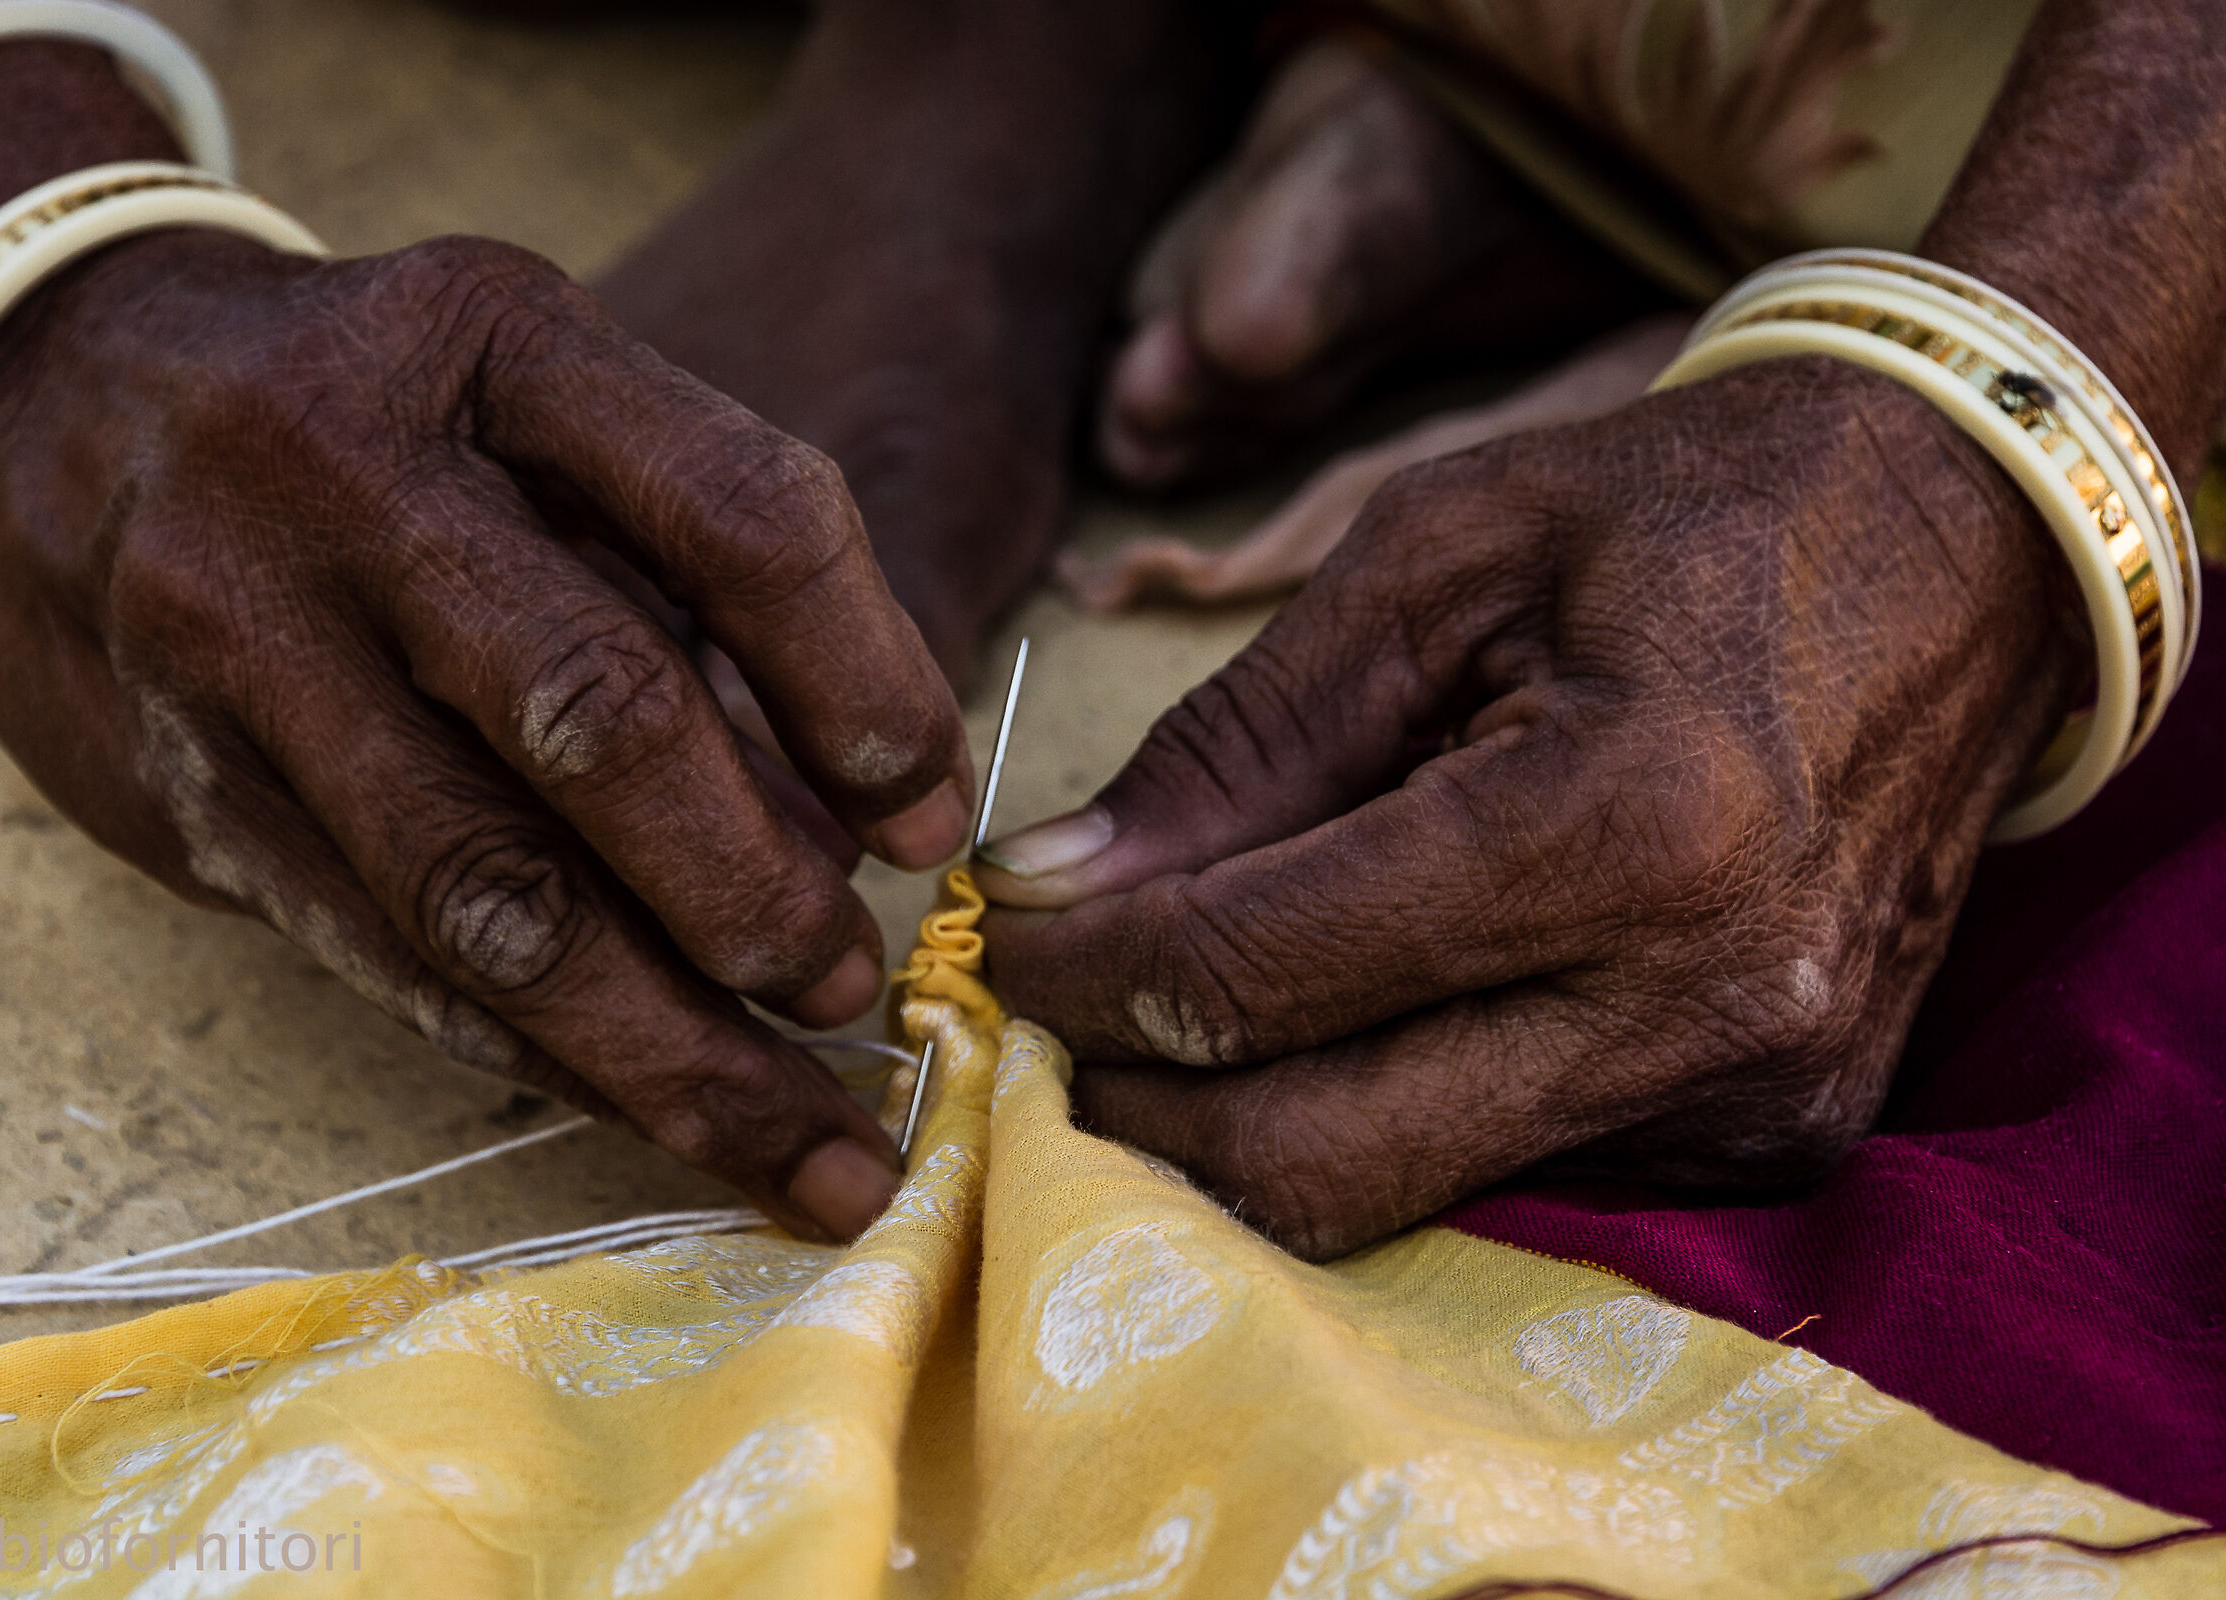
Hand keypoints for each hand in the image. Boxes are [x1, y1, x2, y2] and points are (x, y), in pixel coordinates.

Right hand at [0, 230, 972, 1238]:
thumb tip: (874, 824)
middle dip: (755, 892)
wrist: (56, 413)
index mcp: (496, 338)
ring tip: (797, 1123)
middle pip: (600, 718)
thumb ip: (707, 588)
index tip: (932, 818)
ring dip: (665, 1041)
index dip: (868, 687)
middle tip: (851, 985)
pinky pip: (387, 959)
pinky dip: (542, 1054)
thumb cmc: (388, 425)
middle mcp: (348, 478)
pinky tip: (650, 1105)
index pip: (742, 517)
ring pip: (482, 892)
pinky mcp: (189, 790)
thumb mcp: (551, 416)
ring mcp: (242, 638)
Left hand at [980, 358, 2085, 1257]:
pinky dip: (1398, 1099)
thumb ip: (1240, 739)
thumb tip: (1056, 886)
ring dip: (1255, 1113)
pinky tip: (1377, 994)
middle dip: (1142, 1101)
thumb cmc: (1684, 513)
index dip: (1087, 970)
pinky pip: (1514, 1168)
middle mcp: (1704, 1001)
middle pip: (1321, 1156)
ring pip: (1405, 1191)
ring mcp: (1755, 1093)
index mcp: (1625, 823)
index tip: (997, 934)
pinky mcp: (1779, 1130)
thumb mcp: (1439, 553)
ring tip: (1199, 989)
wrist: (1965, 551)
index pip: (1268, 970)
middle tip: (1061, 1009)